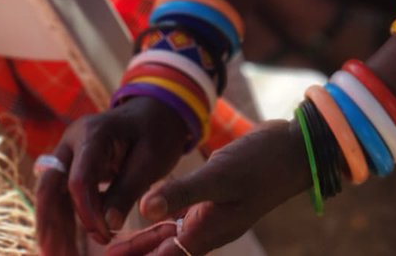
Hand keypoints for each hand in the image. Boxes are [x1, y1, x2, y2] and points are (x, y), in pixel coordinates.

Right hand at [37, 97, 189, 255]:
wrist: (154, 111)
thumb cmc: (156, 133)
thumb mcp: (150, 161)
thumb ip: (127, 191)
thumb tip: (107, 227)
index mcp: (91, 134)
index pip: (79, 179)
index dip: (88, 212)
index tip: (105, 236)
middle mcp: (70, 142)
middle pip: (50, 185)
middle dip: (50, 223)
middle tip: (54, 255)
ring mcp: (67, 153)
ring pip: (50, 193)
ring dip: (52, 225)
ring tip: (56, 254)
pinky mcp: (71, 166)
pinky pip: (60, 195)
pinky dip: (62, 219)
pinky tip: (64, 243)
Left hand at [107, 120, 310, 255]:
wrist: (292, 151)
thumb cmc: (259, 163)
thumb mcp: (219, 175)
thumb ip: (182, 192)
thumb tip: (145, 210)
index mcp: (206, 232)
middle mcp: (207, 232)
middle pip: (163, 254)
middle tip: (102, 255)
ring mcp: (210, 220)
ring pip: (169, 241)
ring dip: (143, 245)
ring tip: (112, 248)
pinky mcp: (211, 205)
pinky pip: (179, 224)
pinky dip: (159, 226)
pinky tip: (146, 221)